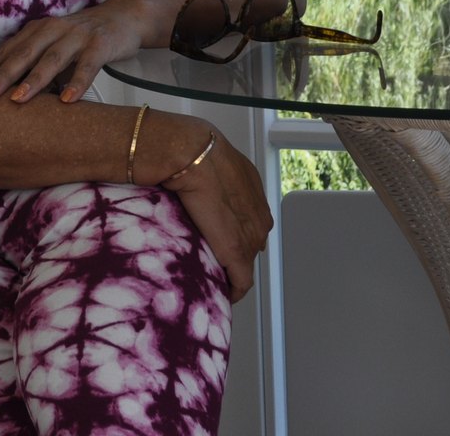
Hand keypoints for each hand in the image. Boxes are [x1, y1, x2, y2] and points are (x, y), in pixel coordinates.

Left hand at [0, 0, 148, 103]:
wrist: (123, 18)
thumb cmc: (80, 39)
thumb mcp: (52, 48)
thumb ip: (32, 68)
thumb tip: (2, 98)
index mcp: (35, 31)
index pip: (3, 51)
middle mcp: (51, 30)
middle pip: (22, 54)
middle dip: (1, 74)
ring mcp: (76, 36)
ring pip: (52, 59)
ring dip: (34, 80)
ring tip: (18, 100)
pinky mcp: (100, 44)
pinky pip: (88, 66)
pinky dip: (77, 83)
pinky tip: (67, 100)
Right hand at [162, 127, 272, 301]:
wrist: (190, 155)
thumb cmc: (194, 153)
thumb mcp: (212, 162)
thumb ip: (215, 180)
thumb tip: (195, 184)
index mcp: (254, 196)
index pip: (251, 225)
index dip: (236, 236)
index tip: (221, 244)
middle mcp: (259, 217)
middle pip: (251, 246)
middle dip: (234, 257)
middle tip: (213, 263)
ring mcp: (250, 236)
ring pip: (244, 264)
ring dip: (230, 272)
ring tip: (212, 277)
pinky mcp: (238, 252)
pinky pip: (241, 280)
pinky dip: (233, 290)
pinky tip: (223, 295)